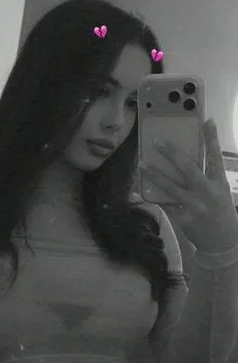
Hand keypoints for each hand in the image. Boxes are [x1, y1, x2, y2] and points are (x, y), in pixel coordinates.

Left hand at [139, 118, 237, 252]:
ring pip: (171, 186)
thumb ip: (206, 177)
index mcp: (219, 183)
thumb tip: (182, 161)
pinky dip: (153, 198)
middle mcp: (207, 192)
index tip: (206, 120)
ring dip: (155, 174)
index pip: (215, 156)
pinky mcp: (183, 218)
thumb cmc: (220, 211)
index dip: (211, 138)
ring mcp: (194, 205)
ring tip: (142, 164)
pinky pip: (165, 204)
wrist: (223, 242)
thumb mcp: (220, 192)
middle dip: (172, 153)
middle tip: (157, 140)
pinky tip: (139, 193)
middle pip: (188, 168)